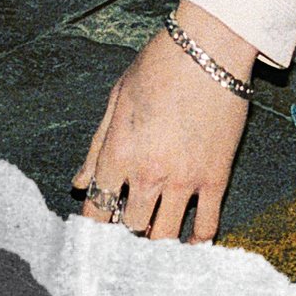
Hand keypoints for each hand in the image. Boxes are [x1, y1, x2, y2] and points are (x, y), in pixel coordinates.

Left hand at [72, 1, 254, 242]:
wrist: (208, 50)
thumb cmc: (157, 66)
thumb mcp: (116, 99)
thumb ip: (97, 146)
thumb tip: (79, 183)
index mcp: (118, 152)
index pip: (97, 207)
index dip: (94, 226)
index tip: (96, 232)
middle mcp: (148, 173)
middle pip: (130, 227)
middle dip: (125, 234)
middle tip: (126, 235)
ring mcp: (184, 180)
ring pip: (165, 235)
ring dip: (156, 242)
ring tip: (153, 243)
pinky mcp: (216, 178)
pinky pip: (207, 225)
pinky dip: (197, 242)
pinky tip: (190, 244)